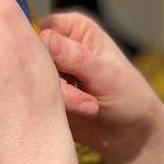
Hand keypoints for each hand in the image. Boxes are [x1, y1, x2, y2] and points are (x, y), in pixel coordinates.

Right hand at [38, 12, 163, 163]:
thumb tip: (44, 37)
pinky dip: (56, 112)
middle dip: (56, 83)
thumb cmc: (128, 96)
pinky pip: (35, 103)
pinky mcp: (44, 96)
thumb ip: (75, 57)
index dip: (42, 50)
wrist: (130, 134)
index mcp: (73, 28)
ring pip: (32, 84)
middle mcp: (57, 46)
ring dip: (61, 101)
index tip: (62, 72)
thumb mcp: (106, 75)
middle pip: (32, 59)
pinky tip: (79, 115)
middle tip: (85, 100)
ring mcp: (49, 73)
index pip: (40, 29)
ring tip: (89, 107)